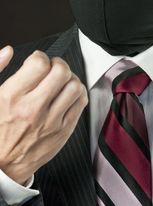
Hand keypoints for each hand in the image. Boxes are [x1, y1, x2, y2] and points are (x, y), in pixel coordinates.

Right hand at [0, 46, 87, 184]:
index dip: (40, 57)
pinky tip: (68, 94)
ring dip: (70, 78)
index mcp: (12, 97)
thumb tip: (8, 51)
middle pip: (61, 72)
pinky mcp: (63, 131)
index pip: (39, 64)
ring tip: (61, 81)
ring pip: (75, 86)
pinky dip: (78, 93)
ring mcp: (51, 121)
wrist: (2, 165)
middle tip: (52, 68)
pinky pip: (81, 103)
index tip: (37, 62)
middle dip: (58, 64)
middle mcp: (33, 108)